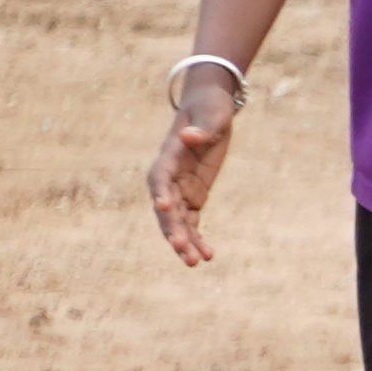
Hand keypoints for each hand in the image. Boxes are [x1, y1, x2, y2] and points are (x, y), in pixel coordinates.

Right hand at [145, 90, 235, 265]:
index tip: (164, 206)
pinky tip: (207, 256)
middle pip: (166, 207)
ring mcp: (180, 189)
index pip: (159, 177)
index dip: (160, 191)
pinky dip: (197, 239)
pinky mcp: (193, 196)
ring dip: (184, 242)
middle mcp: (169, 176)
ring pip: (177, 221)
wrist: (210, 108)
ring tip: (194, 263)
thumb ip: (202, 128)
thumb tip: (189, 135)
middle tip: (182, 249)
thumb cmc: (210, 107)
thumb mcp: (212, 114)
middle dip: (172, 228)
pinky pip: (192, 222)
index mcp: (169, 155)